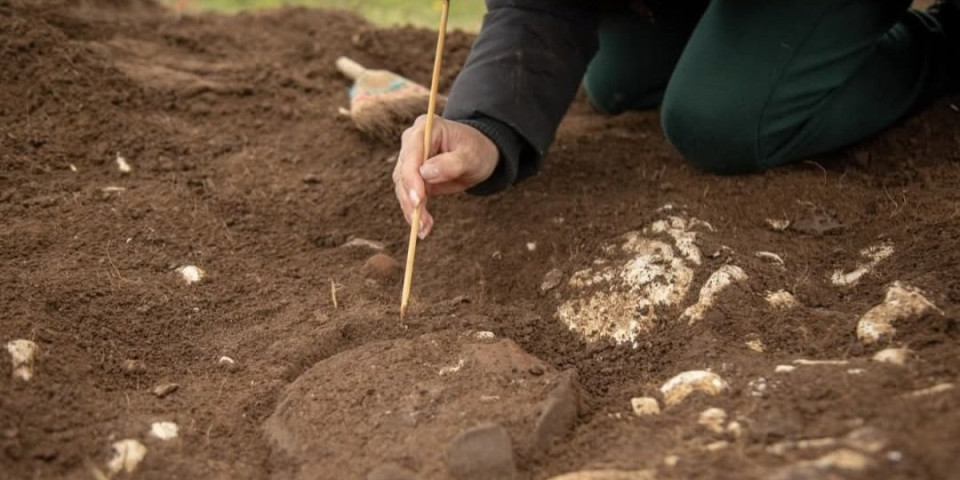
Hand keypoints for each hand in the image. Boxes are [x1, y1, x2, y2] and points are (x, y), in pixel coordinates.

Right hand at [393, 115, 498, 238]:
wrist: (479, 154)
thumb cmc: (477, 150)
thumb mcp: (471, 156)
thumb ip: (451, 164)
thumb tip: (425, 173)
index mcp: (426, 129)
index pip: (411, 155)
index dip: (412, 179)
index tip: (419, 201)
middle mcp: (412, 142)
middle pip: (403, 173)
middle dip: (411, 199)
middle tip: (421, 223)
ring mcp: (410, 158)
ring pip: (402, 187)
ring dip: (411, 210)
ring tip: (424, 229)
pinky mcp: (412, 175)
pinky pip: (408, 194)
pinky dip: (414, 211)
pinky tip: (423, 226)